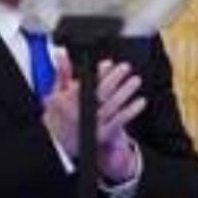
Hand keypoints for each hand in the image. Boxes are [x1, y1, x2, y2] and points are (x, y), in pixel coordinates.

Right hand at [40, 55, 146, 182]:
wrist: (57, 143)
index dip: (98, 74)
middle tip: (125, 67)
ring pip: (111, 106)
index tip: (109, 63)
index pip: (85, 84)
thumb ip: (62, 72)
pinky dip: (130, 111)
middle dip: (113, 79)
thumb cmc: (58, 113)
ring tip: (135, 80)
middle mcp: (80, 112)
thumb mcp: (57, 92)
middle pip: (99, 93)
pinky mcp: (101, 134)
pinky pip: (118, 121)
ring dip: (124, 92)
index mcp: (68, 100)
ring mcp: (91, 124)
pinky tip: (140, 101)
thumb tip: (61, 53)